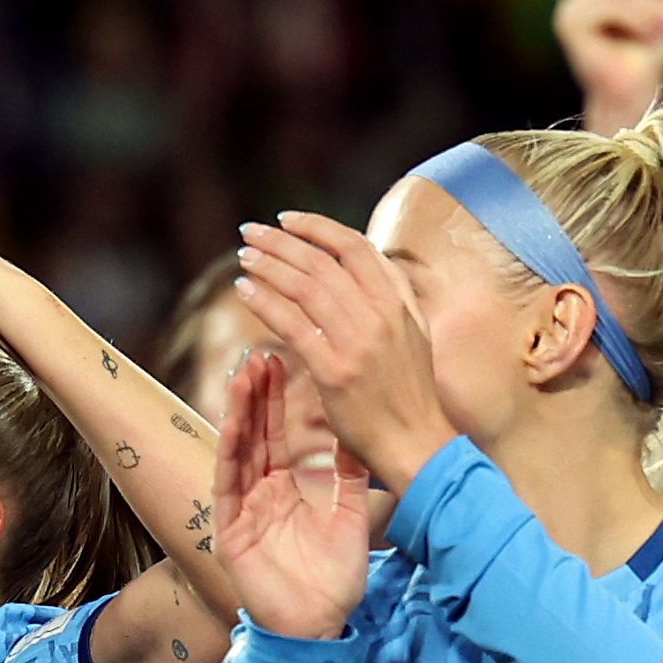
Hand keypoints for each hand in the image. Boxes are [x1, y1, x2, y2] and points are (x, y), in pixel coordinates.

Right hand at [215, 351, 371, 642]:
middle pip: (256, 434)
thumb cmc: (335, 579)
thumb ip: (351, 474)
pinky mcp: (230, 530)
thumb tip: (360, 431)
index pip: (279, 434)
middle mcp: (261, 493)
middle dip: (256, 394)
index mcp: (287, 487)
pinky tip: (235, 421)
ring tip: (244, 373)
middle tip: (259, 352)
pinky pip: (228, 483)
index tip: (282, 360)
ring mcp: (243, 510)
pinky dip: (230, 450)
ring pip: (238, 451)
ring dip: (240, 412)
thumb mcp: (351, 514)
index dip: (279, 399)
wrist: (320, 626)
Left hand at [228, 214, 458, 497]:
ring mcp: (359, 343)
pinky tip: (245, 291)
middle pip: (322, 261)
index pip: (354, 246)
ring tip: (244, 256)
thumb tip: (364, 260)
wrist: (418, 443)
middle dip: (281, 241)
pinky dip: (265, 302)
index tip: (287, 219)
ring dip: (268, 265)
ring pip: (305, 287)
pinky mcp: (336, 372)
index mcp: (398, 301)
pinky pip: (293, 326)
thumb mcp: (415, 333)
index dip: (317, 227)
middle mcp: (381, 315)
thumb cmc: (411, 393)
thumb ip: (391, 296)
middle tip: (251, 231)